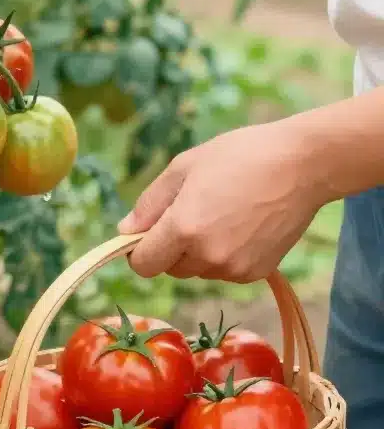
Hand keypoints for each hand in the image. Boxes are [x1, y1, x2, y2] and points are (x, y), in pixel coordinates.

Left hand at [119, 120, 326, 282]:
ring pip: (198, 271)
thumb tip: (125, 231)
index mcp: (184, 229)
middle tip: (192, 211)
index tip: (148, 233)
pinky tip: (241, 225)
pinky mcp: (258, 273)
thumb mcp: (183, 168)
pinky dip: (224, 255)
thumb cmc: (239, 156)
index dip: (139, 250)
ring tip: (221, 214)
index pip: (144, 265)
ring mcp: (235, 268)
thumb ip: (149, 204)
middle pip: (170, 268)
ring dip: (198, 252)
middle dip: (171, 247)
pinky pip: (224, 271)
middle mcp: (208, 256)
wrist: (302, 164)